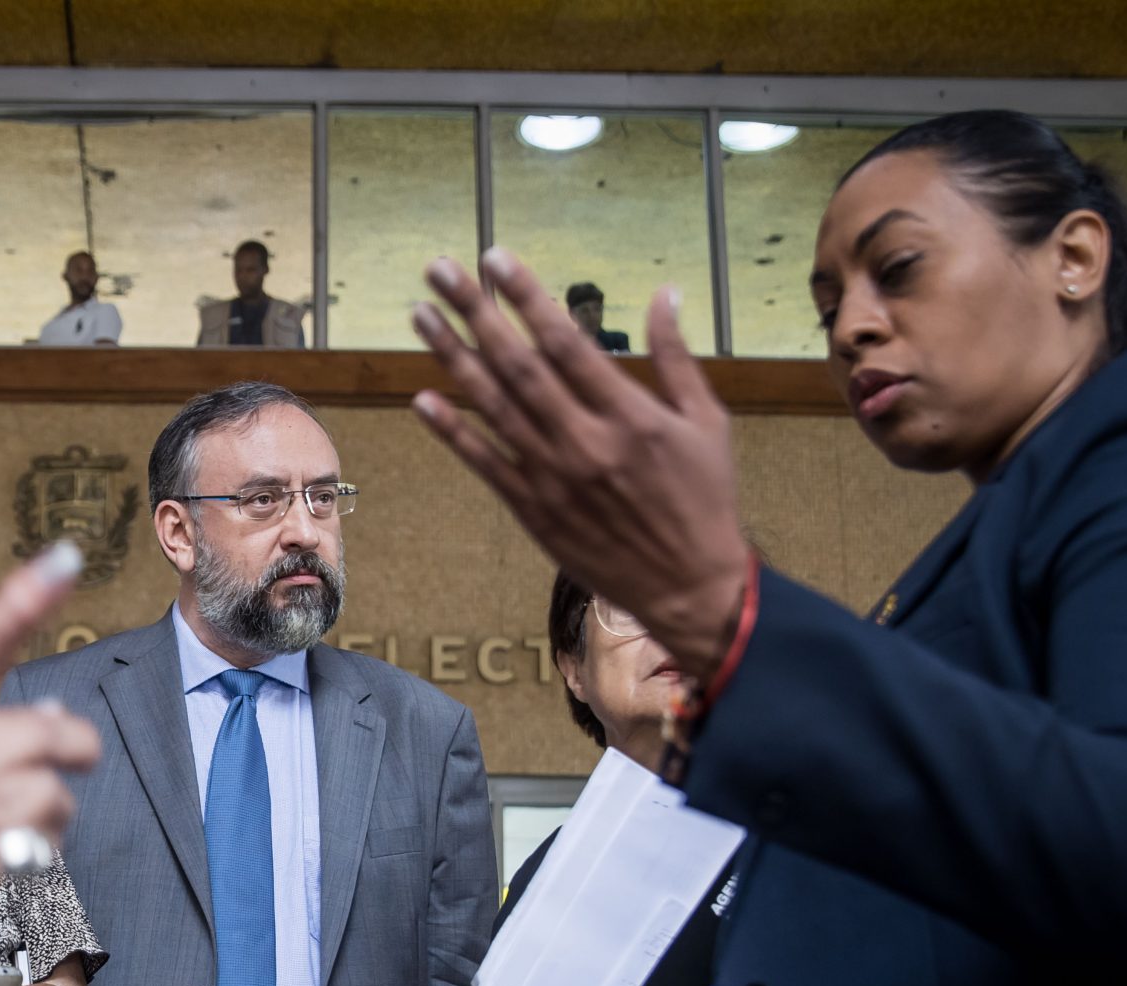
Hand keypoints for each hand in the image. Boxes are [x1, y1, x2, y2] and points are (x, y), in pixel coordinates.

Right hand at [0, 543, 101, 929]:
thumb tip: (56, 715)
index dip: (24, 601)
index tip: (65, 558)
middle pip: (50, 732)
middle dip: (72, 748)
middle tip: (68, 757)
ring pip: (55, 794)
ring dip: (49, 808)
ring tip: (9, 816)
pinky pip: (44, 845)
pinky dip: (34, 848)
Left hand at [409, 251, 750, 673]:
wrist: (689, 586)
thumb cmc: (705, 499)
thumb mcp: (706, 422)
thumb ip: (676, 356)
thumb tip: (665, 293)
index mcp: (630, 414)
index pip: (566, 342)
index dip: (527, 297)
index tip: (496, 259)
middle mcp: (585, 442)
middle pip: (518, 364)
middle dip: (475, 312)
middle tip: (439, 271)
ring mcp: (553, 478)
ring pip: (492, 407)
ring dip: (452, 358)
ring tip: (420, 316)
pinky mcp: (534, 511)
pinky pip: (485, 464)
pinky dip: (453, 431)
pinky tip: (423, 398)